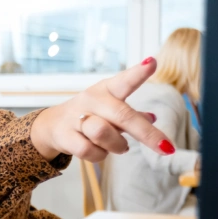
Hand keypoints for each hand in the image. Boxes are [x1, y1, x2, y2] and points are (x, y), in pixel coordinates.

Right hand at [29, 57, 172, 161]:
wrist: (52, 125)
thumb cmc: (89, 115)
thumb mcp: (110, 109)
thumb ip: (132, 115)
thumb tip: (153, 118)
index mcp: (106, 90)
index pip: (124, 80)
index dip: (138, 72)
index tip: (152, 63)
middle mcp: (92, 100)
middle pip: (122, 115)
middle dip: (147, 133)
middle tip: (166, 148)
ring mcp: (76, 117)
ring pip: (103, 133)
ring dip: (118, 145)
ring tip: (120, 147)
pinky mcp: (65, 136)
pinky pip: (89, 151)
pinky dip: (100, 155)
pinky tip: (99, 151)